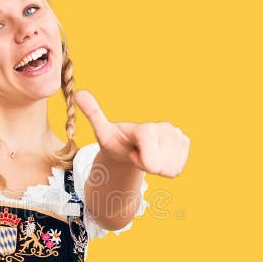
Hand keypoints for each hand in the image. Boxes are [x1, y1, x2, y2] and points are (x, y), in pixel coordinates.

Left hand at [73, 89, 189, 177]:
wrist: (130, 147)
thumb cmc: (115, 142)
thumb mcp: (103, 132)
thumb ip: (94, 114)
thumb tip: (78, 92)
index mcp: (145, 127)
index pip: (151, 157)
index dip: (142, 161)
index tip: (132, 156)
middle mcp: (165, 127)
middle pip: (161, 165)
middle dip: (148, 167)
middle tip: (137, 156)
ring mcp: (177, 134)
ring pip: (171, 169)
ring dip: (157, 169)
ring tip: (146, 156)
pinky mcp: (185, 142)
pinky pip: (178, 169)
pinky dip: (166, 169)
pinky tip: (157, 158)